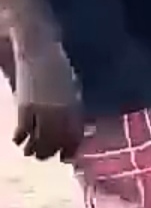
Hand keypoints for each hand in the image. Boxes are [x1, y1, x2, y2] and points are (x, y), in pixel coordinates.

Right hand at [11, 43, 81, 160]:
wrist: (37, 50)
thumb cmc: (57, 67)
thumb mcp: (72, 88)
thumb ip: (73, 109)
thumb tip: (77, 128)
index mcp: (74, 108)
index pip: (74, 138)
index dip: (70, 150)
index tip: (65, 157)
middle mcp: (60, 113)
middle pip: (55, 143)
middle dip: (49, 152)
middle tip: (44, 155)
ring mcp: (42, 111)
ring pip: (38, 141)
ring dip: (33, 149)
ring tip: (30, 151)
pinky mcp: (25, 107)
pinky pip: (22, 130)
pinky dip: (19, 138)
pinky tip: (17, 140)